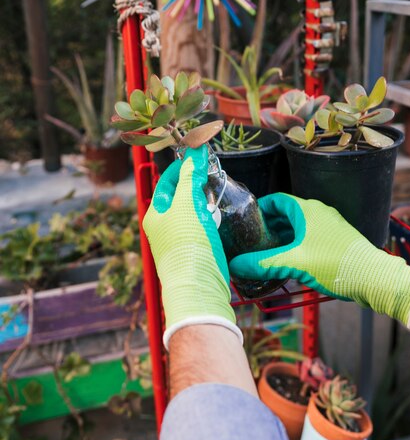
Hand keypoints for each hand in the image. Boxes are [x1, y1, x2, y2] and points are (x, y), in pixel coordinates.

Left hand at [143, 145, 240, 347]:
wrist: (199, 290)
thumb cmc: (189, 246)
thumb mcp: (188, 204)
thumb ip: (191, 176)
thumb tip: (195, 149)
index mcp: (155, 215)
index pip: (167, 182)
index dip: (183, 166)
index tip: (201, 157)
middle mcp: (163, 229)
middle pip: (180, 197)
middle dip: (197, 185)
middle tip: (214, 176)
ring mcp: (178, 243)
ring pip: (193, 214)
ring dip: (206, 203)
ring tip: (220, 197)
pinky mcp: (194, 254)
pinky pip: (202, 230)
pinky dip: (212, 221)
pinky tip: (223, 220)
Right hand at [229, 194, 409, 326]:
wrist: (373, 278)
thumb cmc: (335, 264)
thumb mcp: (293, 264)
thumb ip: (262, 263)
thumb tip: (236, 265)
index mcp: (307, 210)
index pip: (276, 200)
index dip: (259, 209)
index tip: (245, 222)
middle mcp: (319, 212)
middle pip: (286, 213)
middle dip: (268, 226)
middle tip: (252, 241)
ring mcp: (329, 225)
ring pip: (298, 226)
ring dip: (282, 237)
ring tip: (266, 252)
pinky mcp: (336, 238)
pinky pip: (309, 235)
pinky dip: (296, 243)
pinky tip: (289, 261)